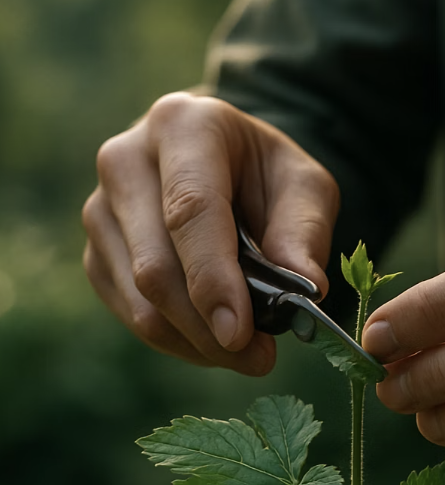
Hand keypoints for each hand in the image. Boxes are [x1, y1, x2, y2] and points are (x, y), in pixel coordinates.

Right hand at [82, 92, 338, 374]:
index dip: (213, 279)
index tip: (240, 334)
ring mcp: (102, 210)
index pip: (190, 210)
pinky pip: (131, 315)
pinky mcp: (97, 252)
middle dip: (208, 327)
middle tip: (261, 358)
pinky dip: (178, 342)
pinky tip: (215, 342)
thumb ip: (305, 234)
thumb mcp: (306, 188)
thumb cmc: (268, 176)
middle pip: (155, 266)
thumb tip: (306, 290)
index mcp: (182, 126)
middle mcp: (125, 161)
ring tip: (247, 353)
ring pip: (140, 300)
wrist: (225, 166)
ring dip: (196, 343)